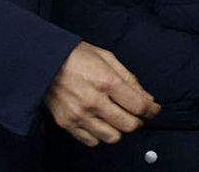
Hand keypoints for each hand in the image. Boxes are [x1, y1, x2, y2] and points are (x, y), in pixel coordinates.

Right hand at [45, 42, 160, 146]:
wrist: (44, 61)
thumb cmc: (77, 56)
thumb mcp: (108, 58)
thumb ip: (129, 79)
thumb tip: (147, 98)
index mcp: (106, 81)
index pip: (138, 106)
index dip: (151, 110)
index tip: (154, 110)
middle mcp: (94, 101)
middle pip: (128, 125)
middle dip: (138, 122)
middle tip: (137, 115)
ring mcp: (79, 115)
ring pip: (112, 137)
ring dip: (119, 130)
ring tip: (117, 119)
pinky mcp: (67, 123)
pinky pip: (92, 141)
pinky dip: (100, 135)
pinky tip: (100, 123)